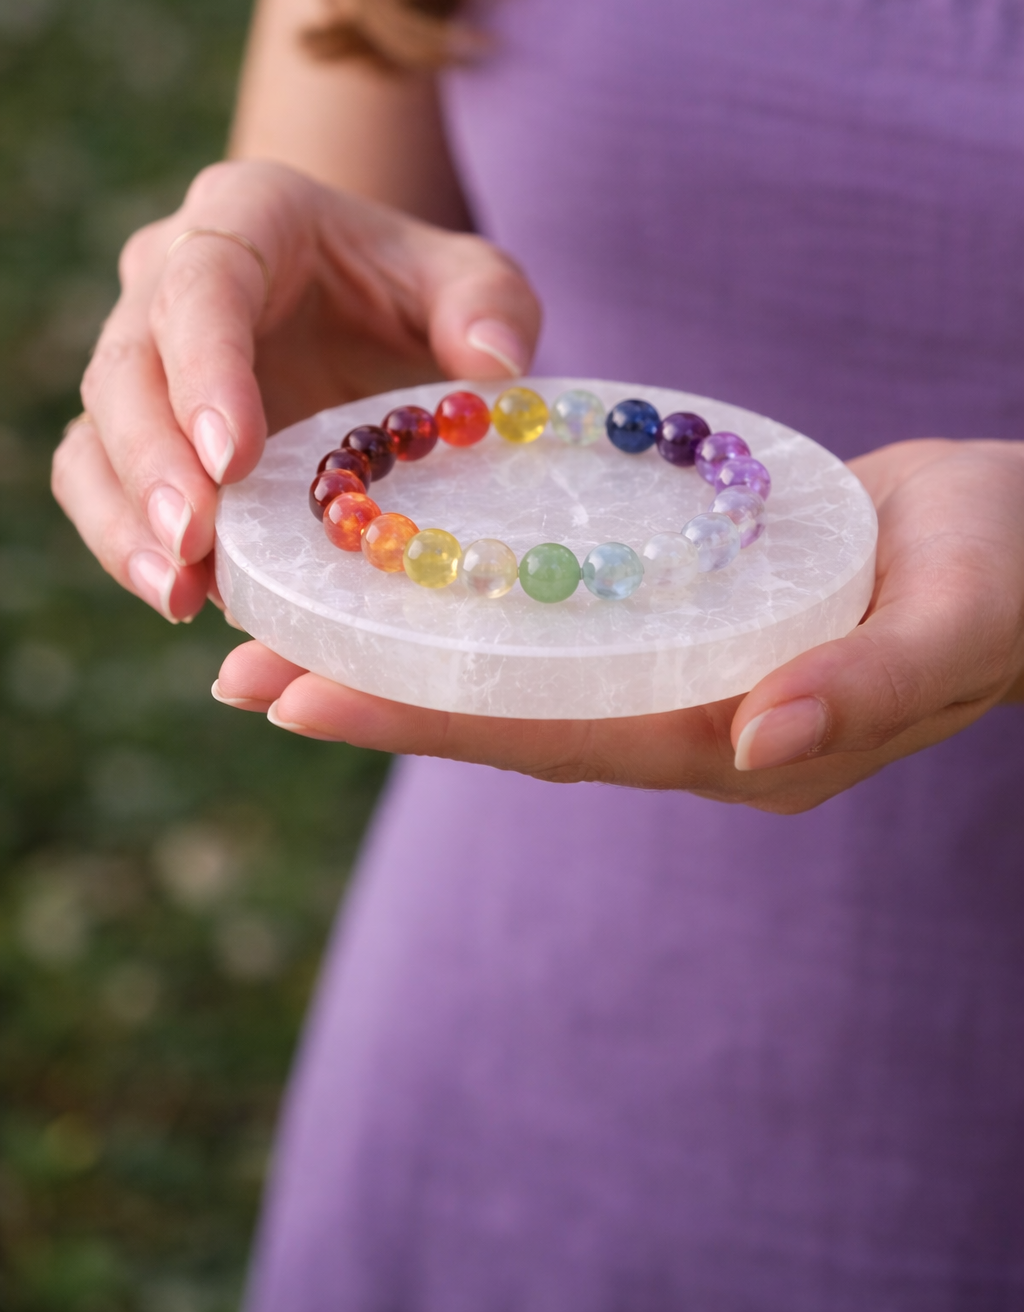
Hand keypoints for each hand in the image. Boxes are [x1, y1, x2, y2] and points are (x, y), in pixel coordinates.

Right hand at [52, 160, 540, 621]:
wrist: (366, 306)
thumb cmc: (414, 287)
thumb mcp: (469, 279)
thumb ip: (490, 304)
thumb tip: (495, 364)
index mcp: (248, 216)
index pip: (205, 285)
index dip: (208, 370)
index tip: (234, 456)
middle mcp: (168, 277)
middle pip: (128, 366)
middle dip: (154, 461)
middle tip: (193, 542)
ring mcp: (142, 356)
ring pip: (97, 433)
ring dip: (126, 517)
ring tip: (176, 592)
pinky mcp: (137, 428)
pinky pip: (98, 480)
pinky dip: (124, 540)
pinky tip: (179, 597)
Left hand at [214, 438, 1023, 812]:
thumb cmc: (1011, 572)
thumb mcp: (961, 615)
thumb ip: (873, 683)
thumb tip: (755, 736)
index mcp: (744, 741)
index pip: (557, 738)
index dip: (425, 721)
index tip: (301, 696)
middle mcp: (697, 729)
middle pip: (510, 722)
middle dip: (377, 701)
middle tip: (242, 673)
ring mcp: (687, 684)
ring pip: (522, 682)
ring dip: (408, 662)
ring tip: (287, 638)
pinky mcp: (687, 628)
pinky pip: (562, 632)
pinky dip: (476, 615)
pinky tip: (410, 587)